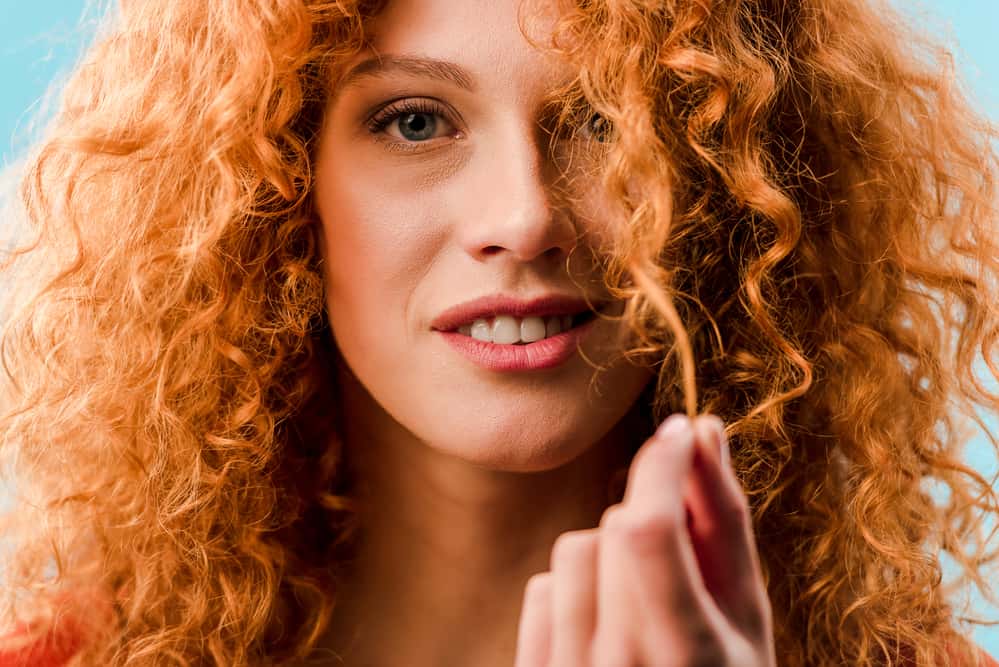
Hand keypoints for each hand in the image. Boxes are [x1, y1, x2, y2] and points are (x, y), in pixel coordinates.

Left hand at [513, 414, 776, 666]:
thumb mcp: (746, 622)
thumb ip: (726, 526)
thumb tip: (704, 430)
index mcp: (688, 659)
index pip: (648, 533)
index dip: (663, 464)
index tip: (681, 431)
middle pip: (615, 529)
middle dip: (652, 516)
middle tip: (683, 549)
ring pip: (574, 548)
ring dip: (611, 552)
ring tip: (645, 600)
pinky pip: (543, 588)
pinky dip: (576, 589)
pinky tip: (608, 625)